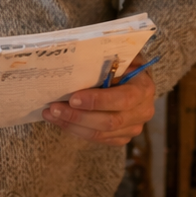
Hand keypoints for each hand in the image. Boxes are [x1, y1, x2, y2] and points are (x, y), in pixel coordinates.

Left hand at [42, 58, 156, 146]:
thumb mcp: (120, 56)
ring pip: (100, 134)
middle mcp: (143, 111)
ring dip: (72, 125)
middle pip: (109, 122)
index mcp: (144, 88)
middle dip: (78, 116)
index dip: (97, 101)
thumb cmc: (123, 64)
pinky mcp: (121, 138)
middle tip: (54, 108)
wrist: (134, 79)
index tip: (73, 98)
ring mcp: (133, 128)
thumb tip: (79, 60)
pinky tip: (60, 121)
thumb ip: (107, 59)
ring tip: (51, 114)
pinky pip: (97, 139)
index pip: (123, 99)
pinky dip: (76, 131)